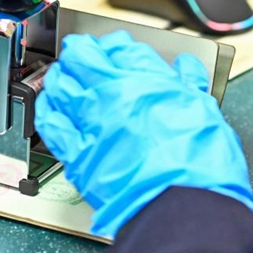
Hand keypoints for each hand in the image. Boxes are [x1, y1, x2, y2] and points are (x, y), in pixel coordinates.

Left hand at [34, 31, 252, 238]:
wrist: (182, 205)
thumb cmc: (199, 164)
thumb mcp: (205, 112)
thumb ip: (190, 86)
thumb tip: (187, 69)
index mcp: (147, 81)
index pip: (120, 47)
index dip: (115, 46)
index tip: (115, 51)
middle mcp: (114, 95)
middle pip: (82, 57)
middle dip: (81, 53)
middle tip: (83, 56)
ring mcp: (91, 122)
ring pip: (60, 85)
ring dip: (60, 76)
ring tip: (62, 76)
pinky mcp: (77, 153)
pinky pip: (50, 123)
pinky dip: (47, 110)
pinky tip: (50, 107)